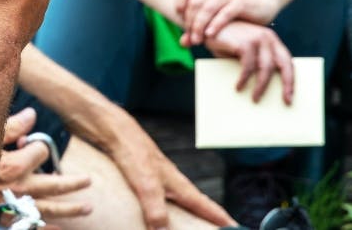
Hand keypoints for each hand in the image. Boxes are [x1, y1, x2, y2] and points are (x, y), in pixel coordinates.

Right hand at [0, 108, 92, 220]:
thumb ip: (10, 125)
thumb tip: (33, 115)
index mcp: (14, 166)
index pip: (40, 151)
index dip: (36, 143)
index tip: (24, 142)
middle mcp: (17, 189)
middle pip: (54, 185)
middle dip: (72, 183)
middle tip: (89, 181)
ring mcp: (11, 207)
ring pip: (48, 209)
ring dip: (69, 208)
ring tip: (88, 207)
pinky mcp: (2, 219)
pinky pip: (28, 226)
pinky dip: (44, 228)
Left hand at [101, 113, 235, 227]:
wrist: (114, 131)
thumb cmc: (133, 152)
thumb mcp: (146, 185)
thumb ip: (155, 210)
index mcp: (179, 185)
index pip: (206, 206)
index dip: (221, 219)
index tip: (237, 229)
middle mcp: (171, 184)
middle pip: (195, 206)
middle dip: (205, 219)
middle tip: (217, 228)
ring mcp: (157, 181)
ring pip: (177, 203)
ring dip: (184, 216)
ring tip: (188, 225)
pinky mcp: (142, 179)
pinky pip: (157, 201)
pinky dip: (161, 212)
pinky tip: (152, 216)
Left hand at [174, 0, 280, 46]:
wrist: (261, 6)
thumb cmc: (232, 13)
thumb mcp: (212, 18)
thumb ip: (197, 29)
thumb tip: (182, 43)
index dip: (179, 5)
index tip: (180, 20)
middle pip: (194, 3)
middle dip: (190, 23)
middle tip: (192, 39)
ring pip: (207, 8)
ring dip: (200, 26)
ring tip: (198, 41)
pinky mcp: (240, 2)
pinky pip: (225, 12)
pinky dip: (216, 24)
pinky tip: (210, 34)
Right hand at [203, 20, 294, 103]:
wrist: (206, 25)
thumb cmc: (225, 42)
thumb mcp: (243, 53)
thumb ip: (254, 64)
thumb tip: (261, 88)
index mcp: (271, 40)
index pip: (286, 61)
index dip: (290, 79)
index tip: (289, 97)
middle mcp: (267, 37)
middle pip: (284, 64)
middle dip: (287, 84)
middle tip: (286, 101)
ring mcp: (257, 38)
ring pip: (266, 68)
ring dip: (261, 86)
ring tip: (255, 98)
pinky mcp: (245, 42)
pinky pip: (248, 66)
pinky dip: (244, 79)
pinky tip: (239, 86)